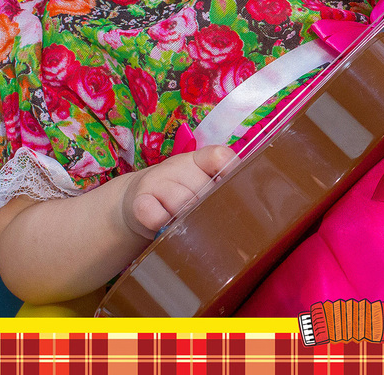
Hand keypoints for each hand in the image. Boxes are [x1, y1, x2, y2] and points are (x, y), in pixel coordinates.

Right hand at [119, 145, 235, 238]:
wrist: (136, 200)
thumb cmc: (179, 192)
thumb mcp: (199, 181)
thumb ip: (220, 184)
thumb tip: (248, 199)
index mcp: (198, 159)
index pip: (219, 156)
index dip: (230, 171)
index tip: (236, 190)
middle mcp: (176, 166)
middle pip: (203, 188)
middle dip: (208, 207)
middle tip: (206, 216)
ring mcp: (156, 181)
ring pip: (183, 204)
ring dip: (186, 219)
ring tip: (186, 222)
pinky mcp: (139, 202)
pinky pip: (157, 217)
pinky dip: (163, 224)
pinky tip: (164, 226)